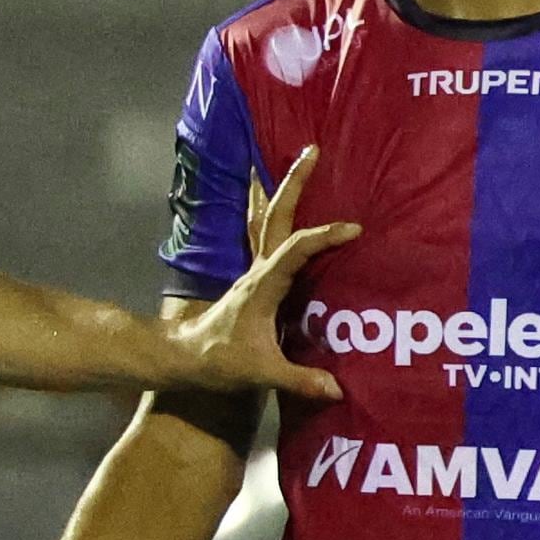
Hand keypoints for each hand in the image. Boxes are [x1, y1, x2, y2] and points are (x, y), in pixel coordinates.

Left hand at [160, 146, 358, 400]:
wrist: (185, 359)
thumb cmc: (218, 361)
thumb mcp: (260, 373)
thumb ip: (298, 380)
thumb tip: (337, 389)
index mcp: (263, 284)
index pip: (296, 248)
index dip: (325, 236)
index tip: (354, 228)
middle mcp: (258, 270)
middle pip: (276, 215)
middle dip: (293, 182)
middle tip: (312, 149)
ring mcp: (255, 272)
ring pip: (268, 219)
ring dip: (281, 189)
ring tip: (296, 160)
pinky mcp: (256, 281)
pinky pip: (268, 235)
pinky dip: (277, 212)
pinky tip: (285, 202)